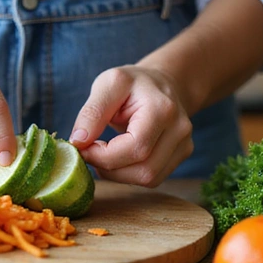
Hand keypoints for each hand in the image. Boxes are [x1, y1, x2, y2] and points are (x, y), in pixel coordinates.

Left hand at [70, 66, 192, 186]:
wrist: (161, 83)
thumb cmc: (132, 84)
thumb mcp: (107, 84)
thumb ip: (92, 112)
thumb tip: (78, 142)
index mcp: (162, 109)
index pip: (135, 148)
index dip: (103, 156)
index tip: (82, 148)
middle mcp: (179, 130)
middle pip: (143, 170)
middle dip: (109, 168)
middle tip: (90, 153)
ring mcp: (184, 145)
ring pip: (149, 179)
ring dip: (118, 174)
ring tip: (102, 155)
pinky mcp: (181, 156)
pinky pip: (153, 178)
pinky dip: (129, 174)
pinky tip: (118, 158)